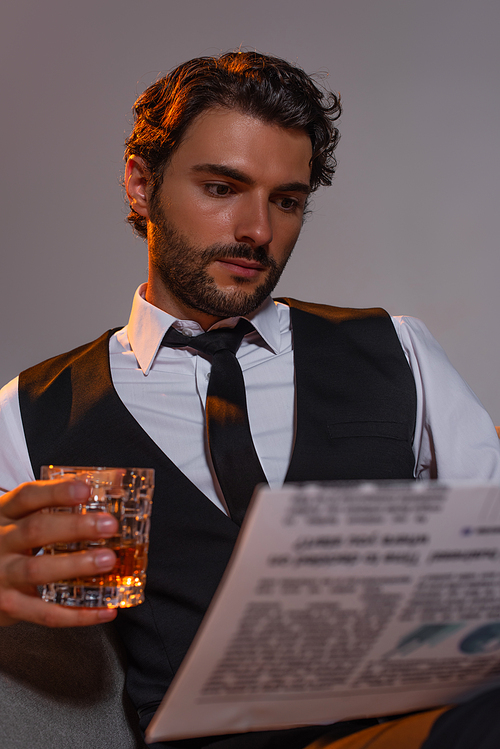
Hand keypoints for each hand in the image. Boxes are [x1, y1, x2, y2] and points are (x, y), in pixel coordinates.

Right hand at [0, 479, 118, 626]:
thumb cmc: (8, 544)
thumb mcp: (18, 519)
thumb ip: (51, 507)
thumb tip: (110, 489)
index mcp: (4, 514)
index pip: (27, 496)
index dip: (56, 491)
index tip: (86, 489)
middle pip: (36, 530)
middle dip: (75, 527)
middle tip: (109, 526)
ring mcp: (1, 575)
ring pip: (37, 570)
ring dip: (76, 565)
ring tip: (107, 560)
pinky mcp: (8, 606)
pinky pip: (44, 613)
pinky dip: (77, 615)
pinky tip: (104, 610)